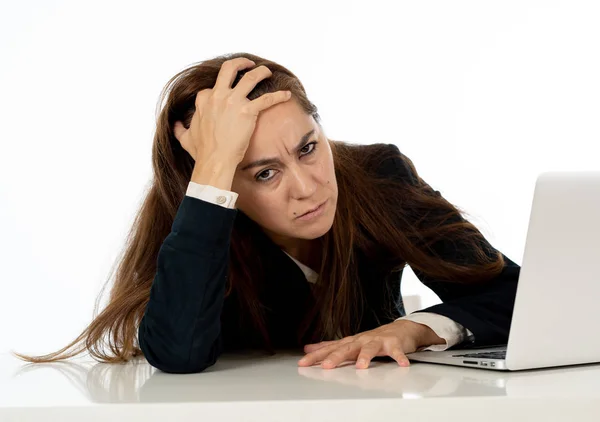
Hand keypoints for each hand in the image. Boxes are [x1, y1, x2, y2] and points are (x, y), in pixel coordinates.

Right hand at [173, 57, 292, 162]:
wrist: (214, 161)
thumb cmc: (201, 152)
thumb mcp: (185, 138)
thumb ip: (180, 129)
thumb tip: (174, 125)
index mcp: (204, 100)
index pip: (212, 87)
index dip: (219, 90)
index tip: (227, 94)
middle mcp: (218, 96)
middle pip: (229, 68)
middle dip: (241, 63)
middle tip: (249, 64)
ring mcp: (233, 102)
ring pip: (251, 77)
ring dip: (261, 72)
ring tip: (268, 72)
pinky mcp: (248, 111)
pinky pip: (266, 99)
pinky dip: (278, 96)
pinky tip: (287, 95)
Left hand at [297, 319, 444, 368]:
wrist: (399, 329)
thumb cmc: (373, 339)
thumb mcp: (349, 343)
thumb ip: (329, 347)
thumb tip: (308, 349)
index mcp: (350, 342)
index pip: (330, 349)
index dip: (316, 356)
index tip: (303, 363)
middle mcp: (361, 340)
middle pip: (347, 348)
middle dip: (336, 357)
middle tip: (326, 366)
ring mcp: (377, 341)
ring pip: (369, 349)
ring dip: (365, 357)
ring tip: (361, 367)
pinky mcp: (393, 344)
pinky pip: (396, 352)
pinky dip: (399, 357)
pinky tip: (402, 364)